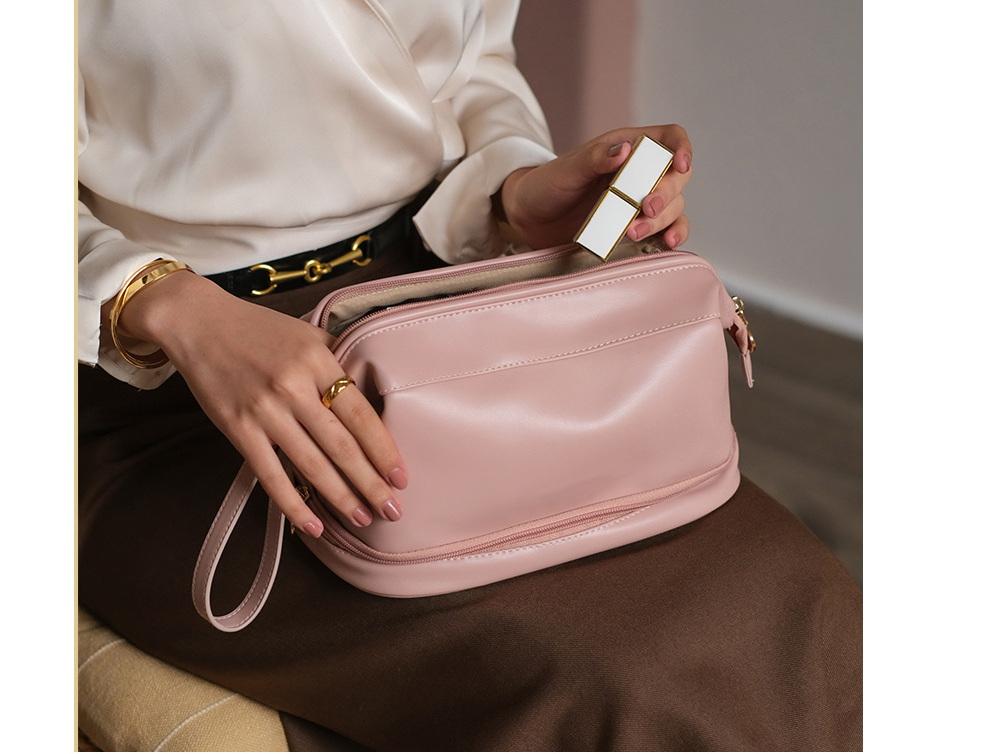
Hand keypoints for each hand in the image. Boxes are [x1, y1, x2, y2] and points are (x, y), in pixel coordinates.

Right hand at [107, 271, 407, 536]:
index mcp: (318, 361)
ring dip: (341, 498)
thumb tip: (374, 398)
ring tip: (363, 519)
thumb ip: (339, 363)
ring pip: (312, 465)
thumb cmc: (259, 329)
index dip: (384, 450)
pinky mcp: (238, 429)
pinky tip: (314, 525)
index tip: (402, 477)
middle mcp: (294, 387)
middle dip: (371, 484)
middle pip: (342, 446)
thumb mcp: (308, 335)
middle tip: (393, 511)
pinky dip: (293, 504)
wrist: (198, 323)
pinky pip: (271, 475)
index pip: (360, 415)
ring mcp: (264, 411)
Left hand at [497, 125, 693, 249]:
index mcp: (629, 148)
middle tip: (645, 209)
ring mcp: (640, 202)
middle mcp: (641, 174)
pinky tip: (665, 244)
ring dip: (662, 221)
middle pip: (676, 178)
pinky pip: (666, 231)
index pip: (669, 138)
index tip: (680, 165)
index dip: (682, 148)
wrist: (531, 218)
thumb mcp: (568, 169)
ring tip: (632, 232)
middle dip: (666, 194)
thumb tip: (624, 150)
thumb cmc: (548, 185)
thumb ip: (595, 159)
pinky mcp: (637, 228)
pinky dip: (671, 237)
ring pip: (674, 207)